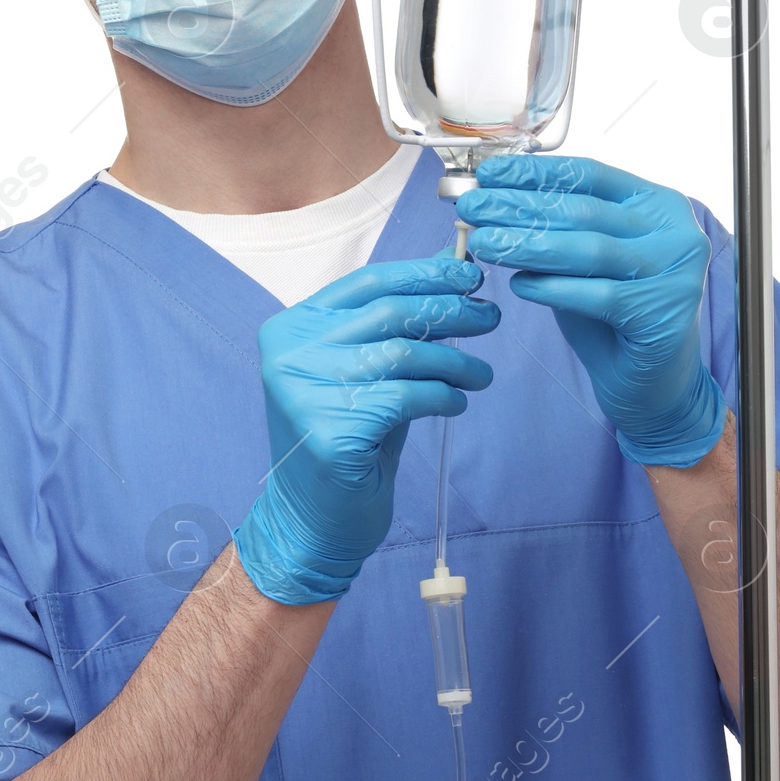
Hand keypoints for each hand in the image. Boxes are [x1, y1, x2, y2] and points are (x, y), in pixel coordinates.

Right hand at [233, 257, 498, 603]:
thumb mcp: (373, 369)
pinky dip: (444, 397)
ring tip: (480, 375)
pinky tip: (456, 404)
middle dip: (450, 310)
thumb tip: (451, 260)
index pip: (369, 282)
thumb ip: (402, 320)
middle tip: (488, 318)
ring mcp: (304, 391)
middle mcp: (291, 353)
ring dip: (455, 361)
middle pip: (390, 312)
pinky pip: (407, 397)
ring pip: (404, 353)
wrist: (315, 519)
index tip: (469, 274)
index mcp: (294, 327)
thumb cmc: (351, 438)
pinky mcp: (330, 432)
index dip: (425, 274)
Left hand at [460, 154, 726, 467]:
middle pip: (585, 210)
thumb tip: (493, 199)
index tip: (488, 174)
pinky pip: (597, 295)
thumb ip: (556, 230)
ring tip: (483, 243)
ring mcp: (676, 273)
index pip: (590, 175)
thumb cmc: (612, 317)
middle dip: (520, 208)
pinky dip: (553, 288)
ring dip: (528, 244)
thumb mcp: (583, 262)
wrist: (651, 386)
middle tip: (471, 209)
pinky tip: (518, 285)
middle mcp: (678, 233)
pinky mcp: (663, 314)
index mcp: (658, 205)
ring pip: (590, 249)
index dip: (535, 172)